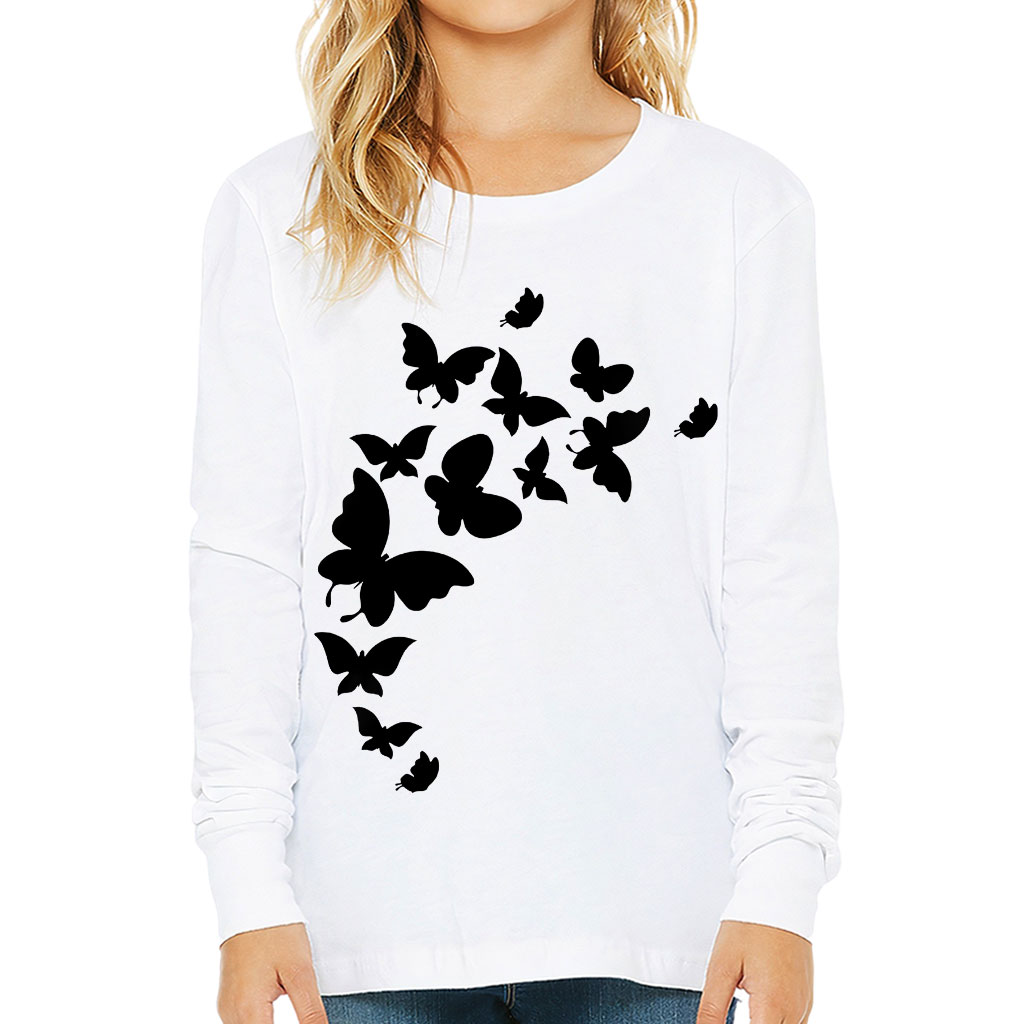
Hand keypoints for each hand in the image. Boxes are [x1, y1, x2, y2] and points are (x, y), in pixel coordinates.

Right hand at [217, 922, 328, 1023]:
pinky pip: (243, 1021)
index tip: (310, 1022)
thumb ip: (310, 1012)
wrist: (252, 902)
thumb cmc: (277, 933)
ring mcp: (226, 1007)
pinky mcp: (228, 999)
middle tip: (307, 1015)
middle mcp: (230, 1014)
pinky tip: (278, 1007)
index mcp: (248, 1011)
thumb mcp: (300, 971)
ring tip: (292, 1004)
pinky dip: (261, 1021)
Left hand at [697, 920, 813, 1023]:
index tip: (720, 1021)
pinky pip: (795, 1023)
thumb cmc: (749, 927)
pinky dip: (777, 1022)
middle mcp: (795, 1010)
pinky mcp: (807, 998)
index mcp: (772, 1004)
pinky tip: (759, 1011)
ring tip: (746, 1007)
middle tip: (733, 1011)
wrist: (779, 896)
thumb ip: (712, 1008)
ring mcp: (805, 1005)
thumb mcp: (721, 965)